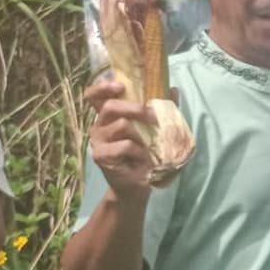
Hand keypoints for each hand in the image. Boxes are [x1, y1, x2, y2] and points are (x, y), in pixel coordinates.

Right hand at [85, 78, 162, 202]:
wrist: (139, 184)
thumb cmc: (146, 154)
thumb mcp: (156, 129)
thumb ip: (162, 109)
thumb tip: (174, 89)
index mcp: (109, 116)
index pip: (95, 96)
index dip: (103, 87)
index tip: (120, 86)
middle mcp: (99, 125)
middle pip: (110, 106)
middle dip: (135, 108)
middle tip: (153, 116)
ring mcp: (98, 141)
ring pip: (120, 125)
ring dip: (141, 134)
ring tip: (149, 146)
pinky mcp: (101, 156)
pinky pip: (124, 145)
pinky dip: (139, 151)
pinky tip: (143, 159)